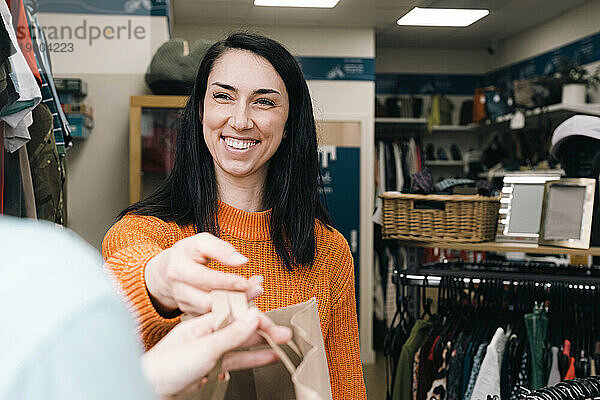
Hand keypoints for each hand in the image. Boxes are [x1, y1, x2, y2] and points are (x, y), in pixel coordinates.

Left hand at [141, 307, 292, 398]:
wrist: (148, 390)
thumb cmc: (165, 368)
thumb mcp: (203, 347)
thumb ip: (231, 333)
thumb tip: (252, 316)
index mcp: (202, 322)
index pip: (236, 315)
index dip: (257, 318)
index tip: (274, 324)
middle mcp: (206, 334)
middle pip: (241, 329)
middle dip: (264, 330)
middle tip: (285, 333)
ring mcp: (208, 352)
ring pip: (241, 345)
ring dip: (262, 345)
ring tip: (282, 344)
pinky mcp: (209, 368)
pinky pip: (235, 361)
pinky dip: (252, 359)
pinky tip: (265, 357)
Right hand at [145, 233, 262, 316]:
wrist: (165, 272)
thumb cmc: (187, 253)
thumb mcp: (201, 242)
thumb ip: (221, 249)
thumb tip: (242, 261)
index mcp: (178, 270)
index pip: (205, 280)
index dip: (228, 282)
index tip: (247, 282)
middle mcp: (179, 291)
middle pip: (209, 302)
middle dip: (236, 297)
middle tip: (258, 289)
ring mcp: (184, 306)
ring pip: (213, 313)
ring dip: (237, 305)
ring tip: (256, 292)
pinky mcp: (191, 315)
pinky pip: (214, 318)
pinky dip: (233, 311)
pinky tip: (247, 300)